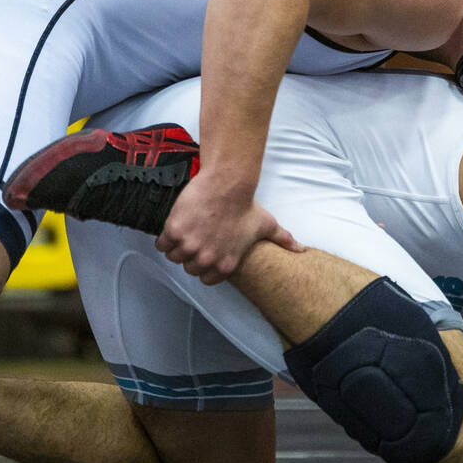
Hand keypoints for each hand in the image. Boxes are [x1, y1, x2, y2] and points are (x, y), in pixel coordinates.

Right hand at [156, 171, 302, 284]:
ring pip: (173, 257)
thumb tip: (300, 249)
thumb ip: (282, 240)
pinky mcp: (174, 231)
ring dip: (175, 247)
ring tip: (183, 233)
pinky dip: (164, 238)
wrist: (228, 183)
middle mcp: (207, 259)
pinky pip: (161, 245)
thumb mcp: (267, 225)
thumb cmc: (246, 204)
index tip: (204, 253)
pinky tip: (173, 228)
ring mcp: (189, 246)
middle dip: (189, 256)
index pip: (206, 278)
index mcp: (225, 263)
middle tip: (193, 240)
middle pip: (188, 268)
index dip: (204, 266)